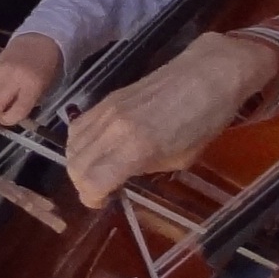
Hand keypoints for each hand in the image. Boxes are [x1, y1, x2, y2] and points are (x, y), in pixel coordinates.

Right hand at [0, 34, 66, 128]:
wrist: (38, 41)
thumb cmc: (45, 68)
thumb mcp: (44, 87)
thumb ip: (28, 102)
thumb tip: (8, 117)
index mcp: (32, 84)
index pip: (18, 107)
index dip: (10, 119)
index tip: (5, 122)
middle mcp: (14, 77)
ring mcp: (0, 71)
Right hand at [63, 32, 275, 205]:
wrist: (207, 75)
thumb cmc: (205, 121)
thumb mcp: (181, 159)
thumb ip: (146, 168)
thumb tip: (123, 175)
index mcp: (135, 148)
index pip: (92, 181)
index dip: (92, 198)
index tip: (103, 202)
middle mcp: (112, 129)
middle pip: (75, 165)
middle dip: (83, 184)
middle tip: (102, 189)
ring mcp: (105, 111)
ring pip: (71, 145)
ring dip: (79, 164)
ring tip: (98, 169)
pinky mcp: (105, 99)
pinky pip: (78, 127)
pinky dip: (80, 143)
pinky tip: (98, 147)